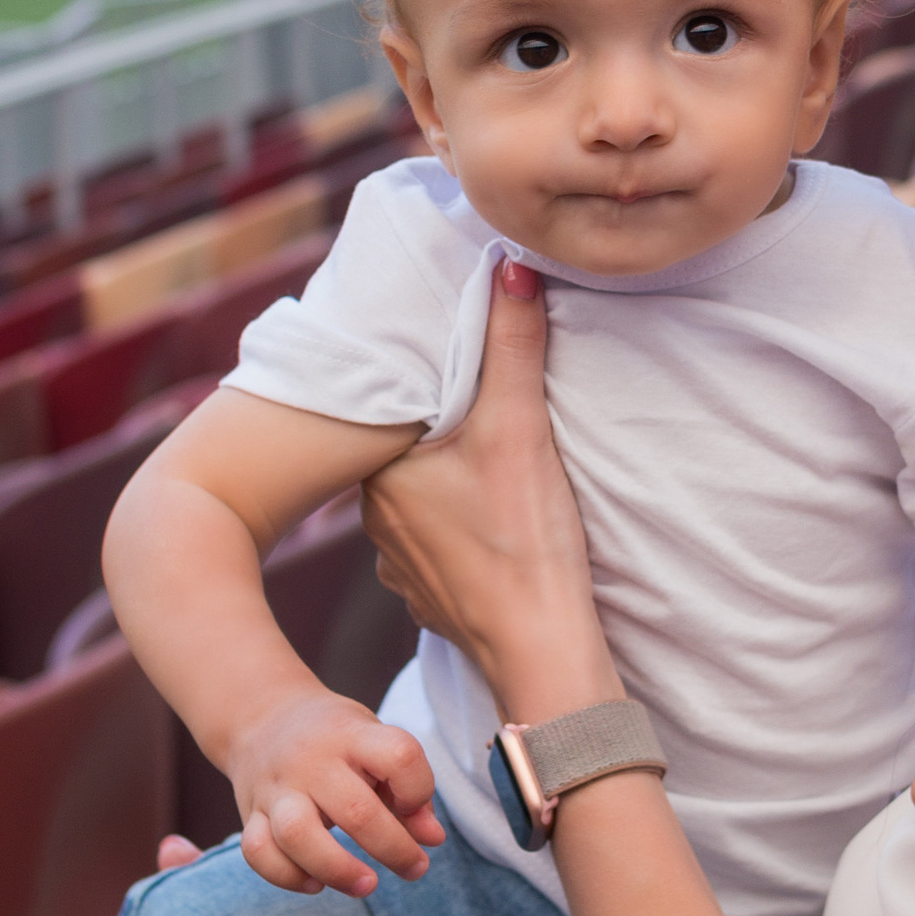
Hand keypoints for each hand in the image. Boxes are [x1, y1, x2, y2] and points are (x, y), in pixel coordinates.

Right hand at [227, 676, 445, 897]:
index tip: (416, 807)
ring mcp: (276, 788)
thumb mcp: (374, 742)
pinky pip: (259, 853)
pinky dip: (287, 876)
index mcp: (351, 734)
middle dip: (394, 849)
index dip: (419, 788)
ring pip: (296, 835)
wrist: (261, 714)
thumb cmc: (333, 736)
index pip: (399, 755)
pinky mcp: (250, 813)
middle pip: (355, 811)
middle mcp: (311, 760)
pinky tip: (315, 883)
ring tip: (366, 885)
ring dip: (337, 870)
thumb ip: (407, 787)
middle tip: (414, 868)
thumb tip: (432, 839)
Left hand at [362, 261, 617, 726]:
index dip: (431, 383)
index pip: (397, 407)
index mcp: (379, 473)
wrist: (540, 650)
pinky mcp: (429, 596)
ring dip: (452, 485)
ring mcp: (399, 564)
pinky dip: (463, 530)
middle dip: (445, 433)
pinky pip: (439, 544)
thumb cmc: (523, 541)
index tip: (460, 365)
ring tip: (493, 466)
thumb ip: (512, 343)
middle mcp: (374, 520)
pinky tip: (494, 522)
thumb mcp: (519, 428)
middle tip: (485, 412)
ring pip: (423, 500)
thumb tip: (511, 265)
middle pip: (411, 452)